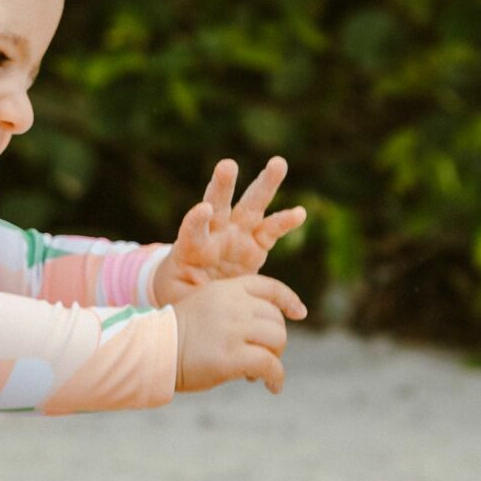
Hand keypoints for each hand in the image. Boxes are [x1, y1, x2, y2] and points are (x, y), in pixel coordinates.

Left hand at [153, 156, 307, 307]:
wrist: (196, 294)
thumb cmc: (182, 296)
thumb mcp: (180, 301)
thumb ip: (192, 302)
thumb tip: (204, 317)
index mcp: (191, 249)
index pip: (192, 231)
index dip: (196, 220)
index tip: (203, 209)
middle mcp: (215, 235)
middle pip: (219, 204)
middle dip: (223, 184)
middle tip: (227, 165)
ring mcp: (237, 237)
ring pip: (250, 207)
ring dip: (264, 185)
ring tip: (278, 163)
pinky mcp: (255, 246)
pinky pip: (271, 231)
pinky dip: (285, 221)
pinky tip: (300, 212)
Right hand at [173, 273, 306, 395]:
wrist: (153, 351)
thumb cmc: (175, 335)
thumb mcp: (204, 306)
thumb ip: (232, 310)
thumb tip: (265, 332)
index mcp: (225, 290)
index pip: (268, 287)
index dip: (288, 300)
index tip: (299, 313)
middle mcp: (233, 305)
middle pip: (275, 319)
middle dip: (275, 340)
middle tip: (262, 357)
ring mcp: (232, 330)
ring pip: (277, 340)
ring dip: (275, 357)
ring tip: (260, 371)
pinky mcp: (231, 357)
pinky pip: (269, 364)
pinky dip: (276, 377)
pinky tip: (272, 386)